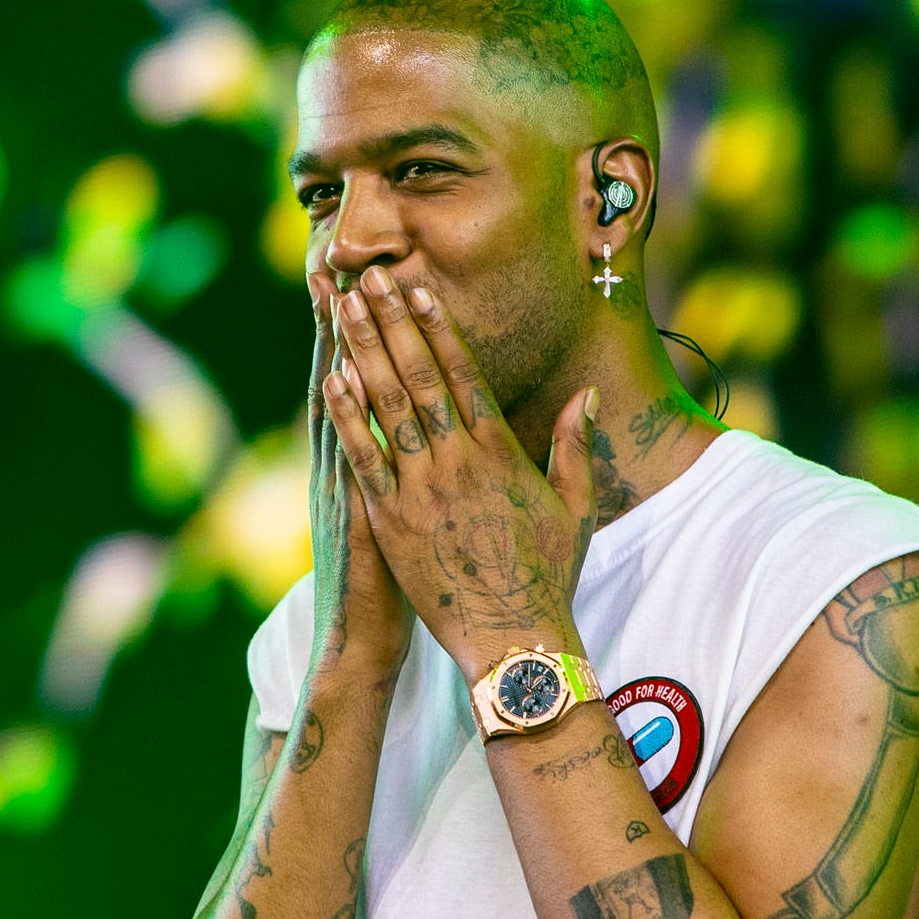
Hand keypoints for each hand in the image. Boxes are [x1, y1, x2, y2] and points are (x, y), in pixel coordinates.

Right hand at [306, 272, 413, 681]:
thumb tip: (425, 429)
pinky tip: (341, 379)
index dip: (364, 332)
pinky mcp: (358, 512)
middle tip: (339, 264)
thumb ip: (404, 469)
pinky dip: (344, 418)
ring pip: (343, 407)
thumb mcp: (395, 518)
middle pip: (347, 378)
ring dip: (342, 351)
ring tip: (340, 298)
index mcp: (364, 461)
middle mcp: (347, 463)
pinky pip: (352, 456)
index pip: (363, 382)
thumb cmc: (392, 583)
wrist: (362, 640)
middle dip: (346, 321)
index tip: (361, 281)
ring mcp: (347, 485)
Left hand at [317, 268, 598, 681]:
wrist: (515, 639)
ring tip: (344, 310)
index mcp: (500, 452)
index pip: (463, 375)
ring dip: (364, 352)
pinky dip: (348, 418)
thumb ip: (574, 446)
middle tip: (369, 278)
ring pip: (388, 407)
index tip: (419, 289)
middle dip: (393, 323)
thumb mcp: (573, 505)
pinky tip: (331, 379)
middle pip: (419, 377)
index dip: (438, 329)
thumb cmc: (548, 575)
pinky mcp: (392, 521)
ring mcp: (422, 490)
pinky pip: (364, 459)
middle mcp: (459, 461)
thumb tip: (587, 395)